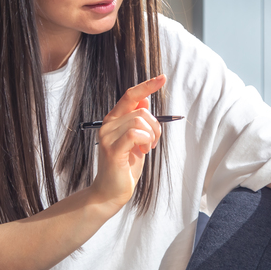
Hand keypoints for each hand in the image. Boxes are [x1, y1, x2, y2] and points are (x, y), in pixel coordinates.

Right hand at [91, 75, 165, 207]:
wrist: (111, 192)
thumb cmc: (124, 167)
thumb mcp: (136, 140)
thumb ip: (138, 120)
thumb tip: (144, 100)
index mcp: (114, 120)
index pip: (131, 95)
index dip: (147, 85)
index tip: (163, 78)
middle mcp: (108, 125)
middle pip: (142, 111)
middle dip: (156, 127)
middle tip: (153, 144)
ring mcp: (108, 136)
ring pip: (140, 121)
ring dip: (151, 136)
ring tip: (146, 149)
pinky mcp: (112, 149)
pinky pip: (135, 134)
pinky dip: (145, 141)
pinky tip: (142, 152)